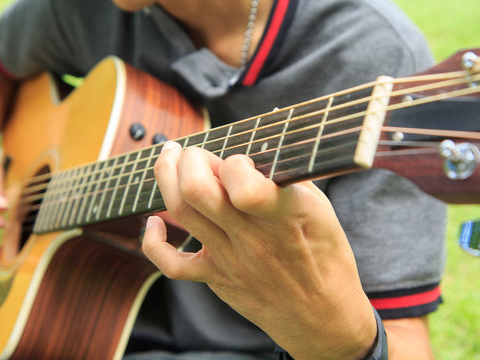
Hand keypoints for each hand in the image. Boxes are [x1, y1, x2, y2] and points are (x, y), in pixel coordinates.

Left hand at [142, 141, 375, 358]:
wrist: (323, 317)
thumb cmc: (326, 258)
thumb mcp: (323, 210)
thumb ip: (287, 178)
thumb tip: (259, 145)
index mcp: (286, 214)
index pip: (241, 181)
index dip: (232, 162)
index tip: (238, 161)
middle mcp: (253, 236)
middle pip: (197, 189)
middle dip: (187, 158)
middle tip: (193, 153)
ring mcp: (230, 259)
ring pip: (181, 211)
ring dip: (167, 177)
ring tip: (170, 160)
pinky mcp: (216, 278)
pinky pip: (170, 263)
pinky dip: (153, 240)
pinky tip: (155, 222)